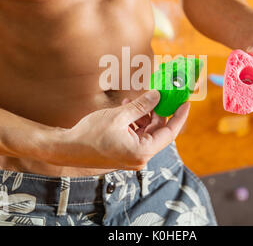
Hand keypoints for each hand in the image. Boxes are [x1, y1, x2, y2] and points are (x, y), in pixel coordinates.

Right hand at [47, 90, 189, 169]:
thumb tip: (157, 95)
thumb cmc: (90, 135)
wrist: (67, 149)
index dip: (179, 116)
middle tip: (157, 94)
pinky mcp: (124, 153)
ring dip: (143, 115)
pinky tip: (127, 108)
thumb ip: (141, 105)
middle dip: (156, 111)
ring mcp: (132, 157)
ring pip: (146, 132)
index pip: (169, 133)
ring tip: (134, 100)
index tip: (185, 102)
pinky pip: (136, 135)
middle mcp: (140, 158)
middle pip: (157, 131)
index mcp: (142, 151)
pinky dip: (134, 122)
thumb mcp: (119, 115)